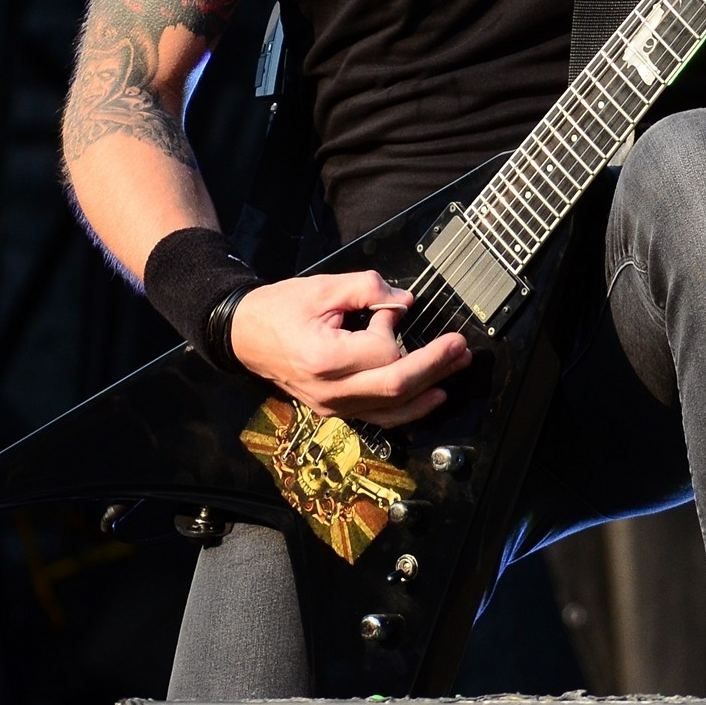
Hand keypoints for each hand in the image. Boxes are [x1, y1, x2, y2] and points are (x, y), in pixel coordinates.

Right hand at [229, 271, 469, 426]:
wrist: (244, 335)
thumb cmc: (280, 309)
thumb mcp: (322, 287)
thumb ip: (367, 289)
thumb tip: (405, 301)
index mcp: (324, 359)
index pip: (383, 354)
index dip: (397, 329)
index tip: (394, 308)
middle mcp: (330, 392)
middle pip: (396, 389)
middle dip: (435, 367)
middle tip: (461, 348)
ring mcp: (332, 407)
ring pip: (392, 411)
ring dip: (429, 390)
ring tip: (456, 369)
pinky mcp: (335, 411)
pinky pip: (379, 417)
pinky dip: (409, 408)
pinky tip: (431, 396)